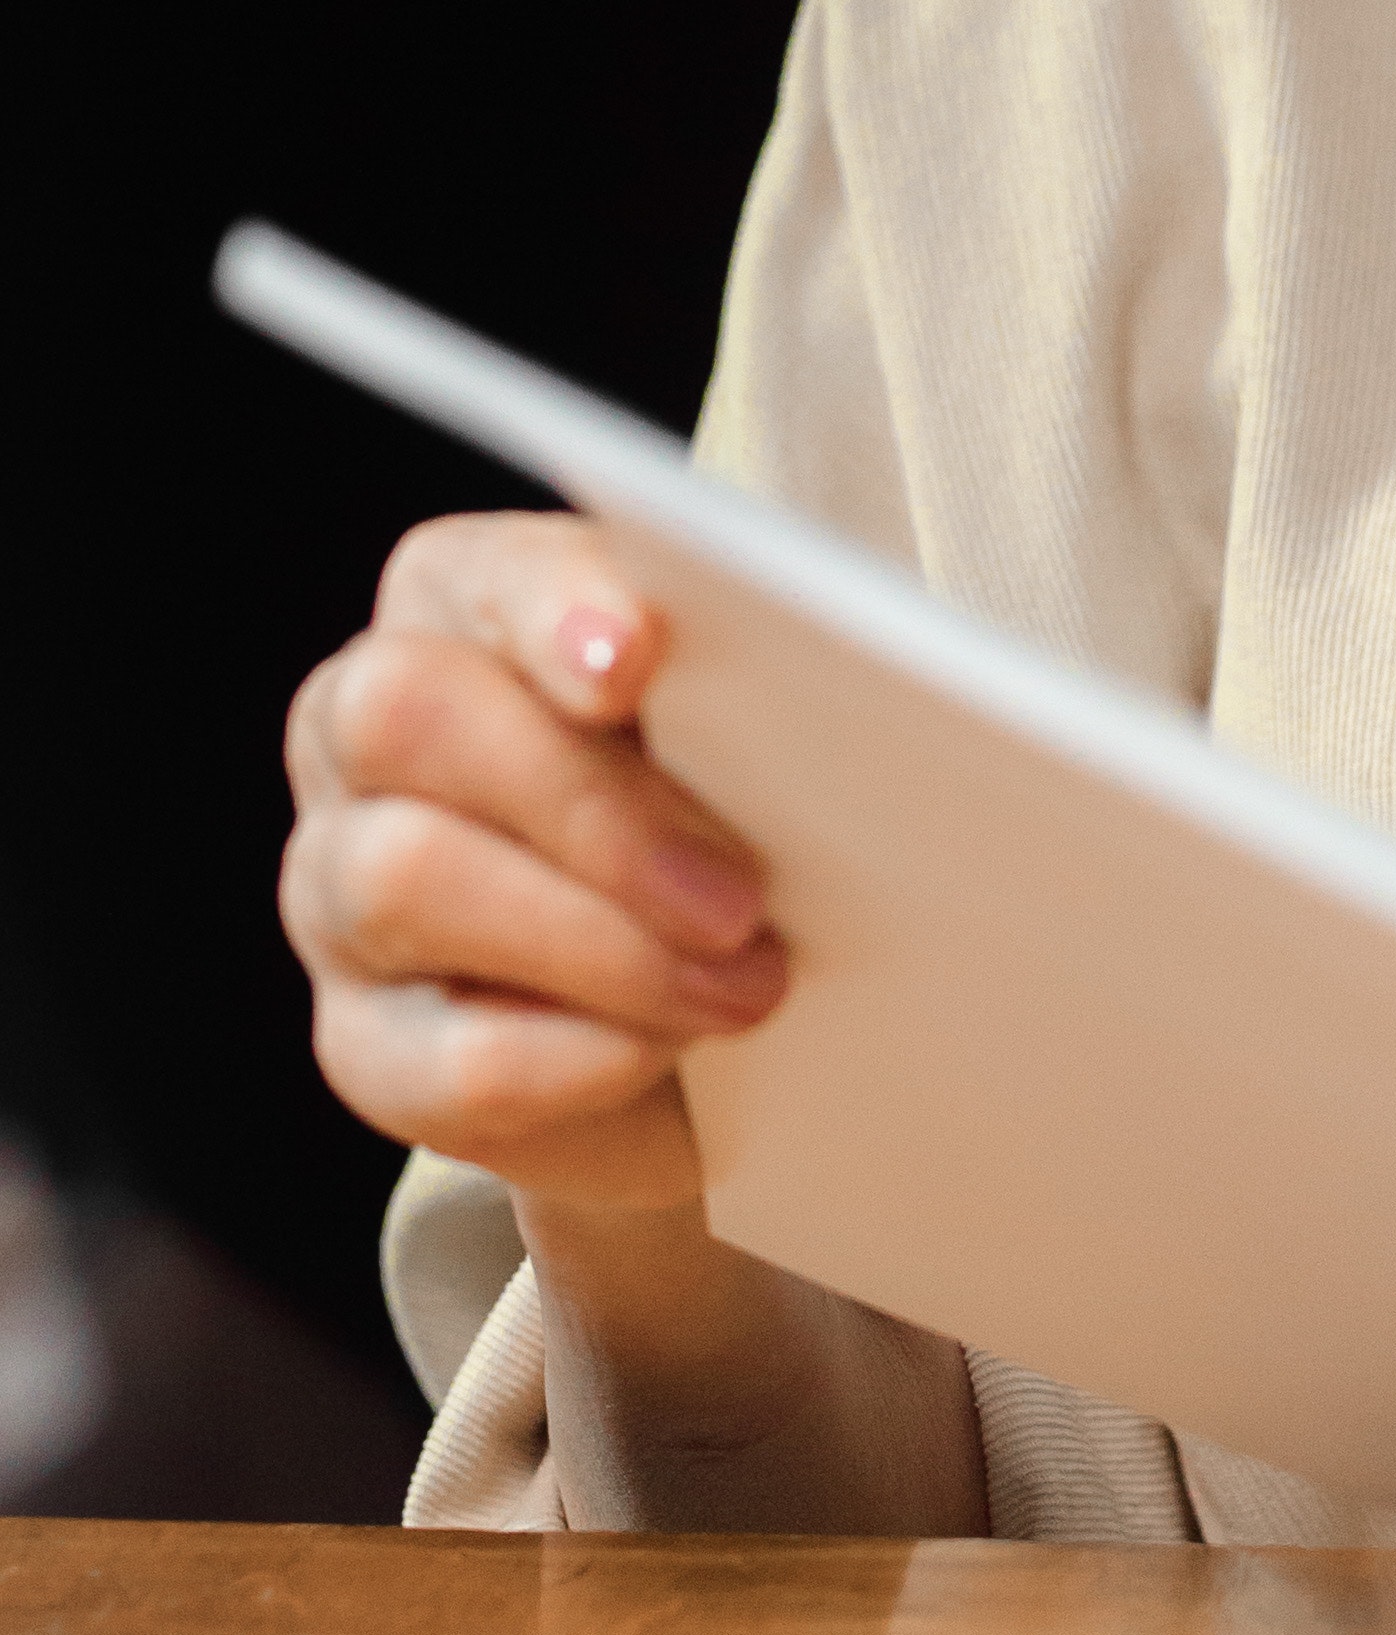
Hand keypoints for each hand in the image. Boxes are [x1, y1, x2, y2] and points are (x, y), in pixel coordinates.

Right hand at [281, 511, 785, 1225]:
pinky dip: (579, 1060)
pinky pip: (442, 1058)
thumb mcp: (764, 738)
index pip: (477, 574)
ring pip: (402, 882)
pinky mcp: (365, 1046)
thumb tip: (822, 684)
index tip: (637, 661)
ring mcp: (335, 890)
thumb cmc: (746, 825)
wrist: (736, 1035)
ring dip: (602, 947)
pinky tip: (668, 1053)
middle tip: (741, 895)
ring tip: (745, 986)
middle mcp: (362, 732)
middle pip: (403, 716)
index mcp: (463, 606)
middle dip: (587, 806)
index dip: (552, 610)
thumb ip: (755, 682)